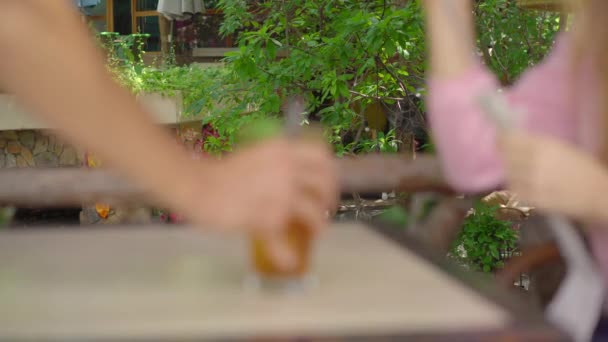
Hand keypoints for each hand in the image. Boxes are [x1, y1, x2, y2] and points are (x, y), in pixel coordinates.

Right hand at [179, 137, 337, 268]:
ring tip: (314, 232)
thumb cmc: (221, 172)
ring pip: (312, 211)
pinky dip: (287, 254)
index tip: (328, 183)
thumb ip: (277, 165)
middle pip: (323, 183)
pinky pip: (283, 240)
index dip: (330, 172)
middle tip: (323, 209)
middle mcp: (286, 169)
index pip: (321, 155)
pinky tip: (289, 260)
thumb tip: (294, 180)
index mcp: (282, 150)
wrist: (197, 185)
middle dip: (329, 199)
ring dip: (318, 225)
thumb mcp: (256, 157)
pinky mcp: (267, 218)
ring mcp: (279, 194)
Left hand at [497, 132, 607, 222]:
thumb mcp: (560, 148)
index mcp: (543, 146)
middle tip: (514, 157)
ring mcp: (533, 182)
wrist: (599, 193)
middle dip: (508, 155)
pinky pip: (515, 190)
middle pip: (507, 157)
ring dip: (513, 171)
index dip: (503, 139)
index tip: (501, 139)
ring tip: (527, 172)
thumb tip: (510, 138)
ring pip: (509, 173)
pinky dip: (518, 186)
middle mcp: (535, 163)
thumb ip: (535, 143)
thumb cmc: (581, 168)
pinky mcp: (533, 199)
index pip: (510, 140)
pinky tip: (529, 185)